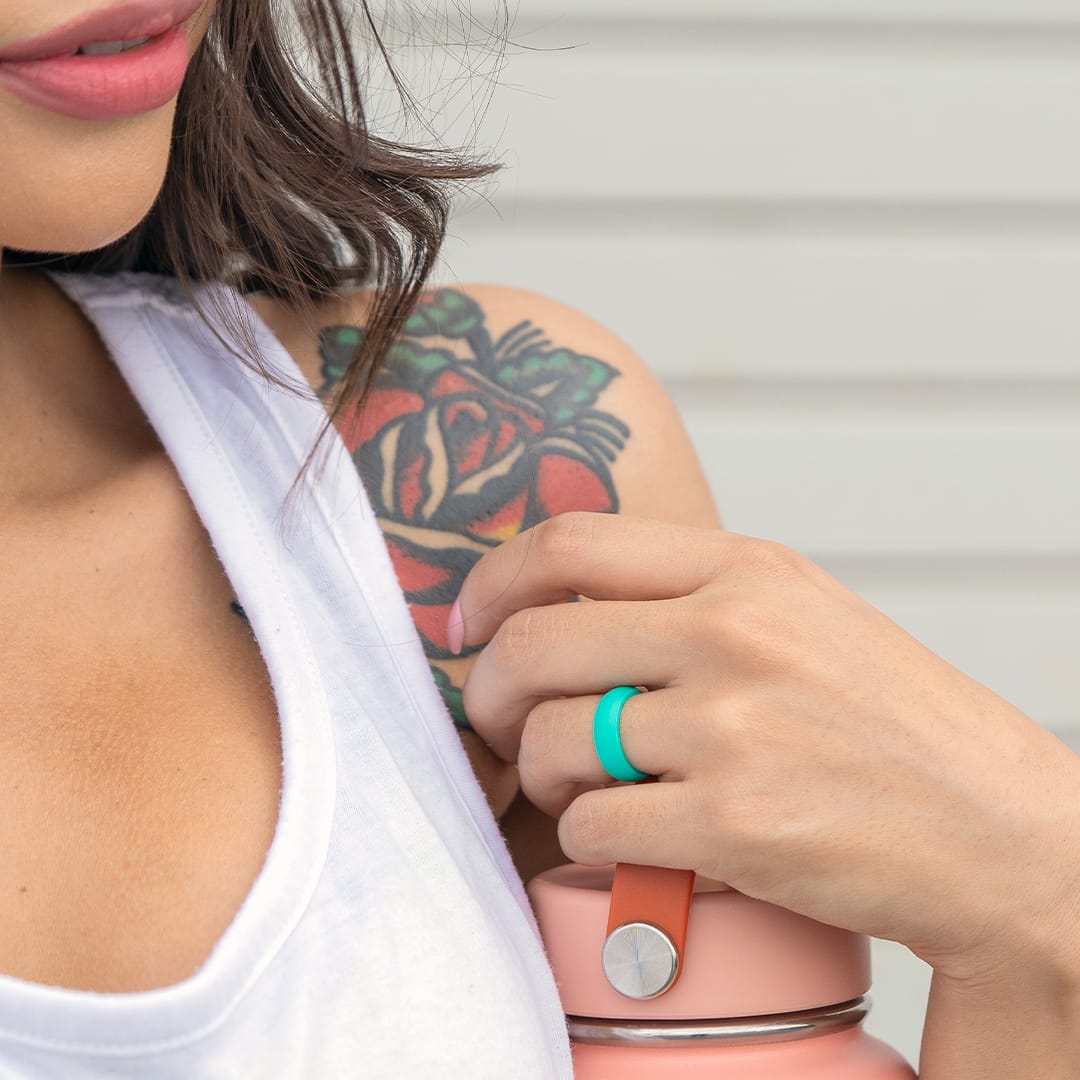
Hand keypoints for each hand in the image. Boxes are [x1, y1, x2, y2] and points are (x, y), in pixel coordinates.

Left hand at [453, 512, 1079, 983]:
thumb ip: (690, 595)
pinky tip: (626, 834)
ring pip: (551, 740)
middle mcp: (734, 633)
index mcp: (745, 569)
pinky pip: (588, 823)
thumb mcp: (799, 615)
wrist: (997, 830)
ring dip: (541, 771)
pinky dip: (585, 834)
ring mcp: (731, 727)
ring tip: (577, 784)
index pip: (569, 542)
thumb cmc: (888, 723)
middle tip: (498, 721)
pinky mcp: (731, 824)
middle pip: (535, 644)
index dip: (492, 583)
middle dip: (488, 690)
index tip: (470, 626)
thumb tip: (558, 605)